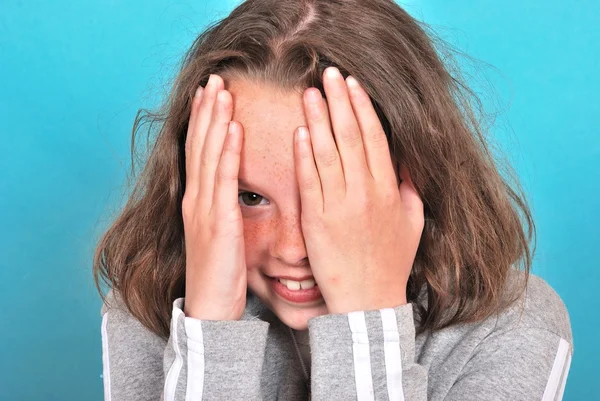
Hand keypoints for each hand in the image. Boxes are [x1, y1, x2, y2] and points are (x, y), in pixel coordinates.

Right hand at [181, 74, 246, 319]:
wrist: (211, 309)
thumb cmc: (220, 273)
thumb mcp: (221, 234)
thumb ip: (224, 208)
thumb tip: (234, 190)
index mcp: (197, 201)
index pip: (199, 152)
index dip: (203, 120)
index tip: (211, 93)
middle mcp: (195, 200)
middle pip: (200, 146)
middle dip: (207, 110)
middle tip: (215, 78)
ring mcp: (203, 210)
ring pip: (208, 156)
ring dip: (214, 121)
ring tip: (221, 90)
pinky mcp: (218, 222)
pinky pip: (224, 181)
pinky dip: (227, 152)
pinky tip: (233, 128)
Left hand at [294, 67, 423, 313]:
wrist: (368, 301)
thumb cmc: (391, 263)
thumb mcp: (413, 222)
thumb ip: (410, 187)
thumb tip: (406, 159)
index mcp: (389, 189)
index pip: (374, 138)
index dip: (362, 107)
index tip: (352, 84)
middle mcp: (365, 192)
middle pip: (350, 136)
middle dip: (339, 101)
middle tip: (328, 73)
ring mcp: (339, 205)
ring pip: (327, 153)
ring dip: (318, 118)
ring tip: (309, 92)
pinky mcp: (316, 221)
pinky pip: (309, 181)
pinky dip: (304, 155)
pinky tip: (299, 131)